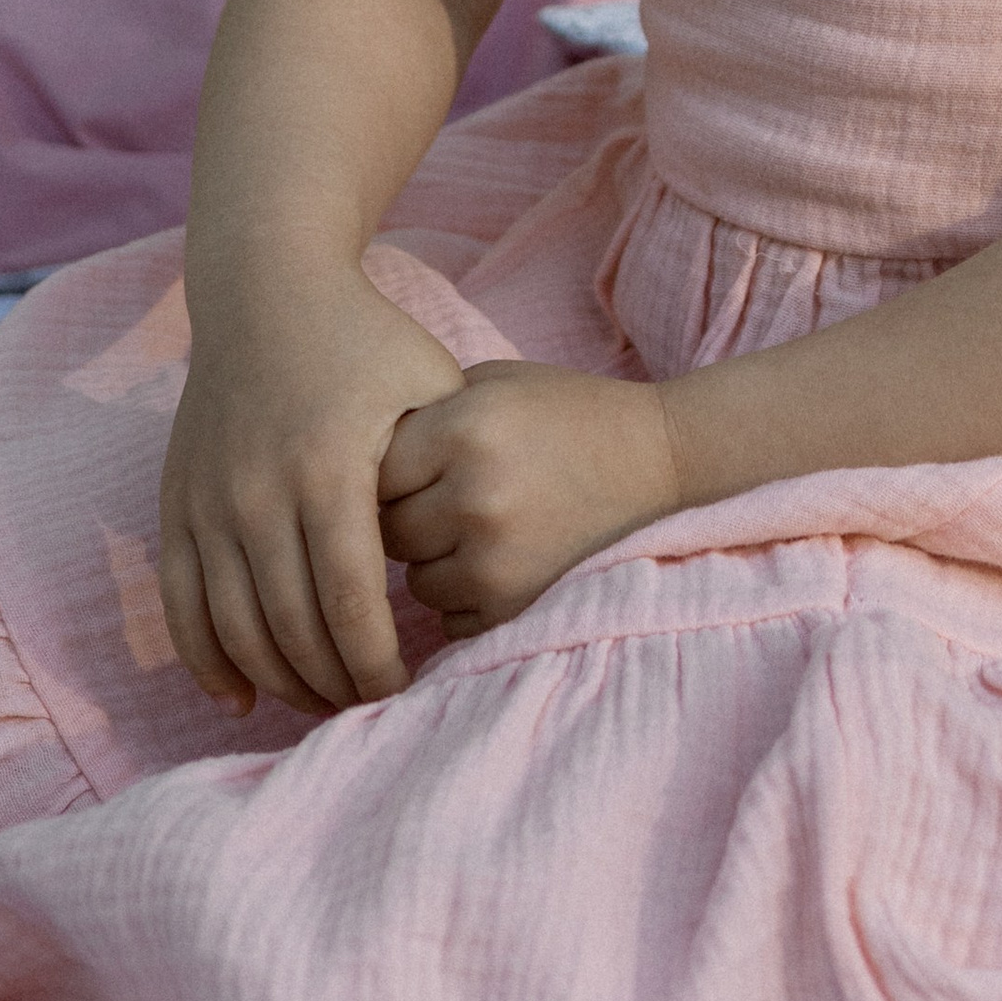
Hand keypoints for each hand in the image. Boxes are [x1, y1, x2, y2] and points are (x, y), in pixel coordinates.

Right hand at [159, 265, 468, 717]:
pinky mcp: (178, 503)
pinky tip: (242, 696)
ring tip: (320, 701)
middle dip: (333, 684)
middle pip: (292, 629)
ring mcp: (210, 501)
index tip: (402, 689)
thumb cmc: (364, 339)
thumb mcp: (426, 382)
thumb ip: (441, 465)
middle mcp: (258, 493)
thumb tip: (460, 553)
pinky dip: (206, 661)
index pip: (351, 604)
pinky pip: (180, 605)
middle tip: (366, 707)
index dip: (376, 663)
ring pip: (236, 629)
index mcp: (328, 470)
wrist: (267, 288)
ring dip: (277, 681)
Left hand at [377, 361, 681, 637]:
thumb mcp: (489, 383)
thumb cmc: (560, 410)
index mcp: (464, 428)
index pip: (370, 470)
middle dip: (401, 518)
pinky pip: (448, 616)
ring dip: (430, 561)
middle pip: (385, 530)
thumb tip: (348, 464)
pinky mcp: (514, 603)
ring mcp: (494, 557)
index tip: (398, 465)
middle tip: (438, 496)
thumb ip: (420, 416)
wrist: (652, 455)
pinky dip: (462, 595)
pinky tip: (497, 556)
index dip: (379, 470)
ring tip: (474, 525)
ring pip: (412, 580)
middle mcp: (473, 494)